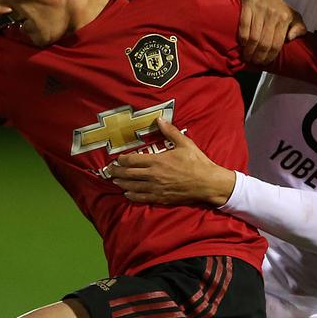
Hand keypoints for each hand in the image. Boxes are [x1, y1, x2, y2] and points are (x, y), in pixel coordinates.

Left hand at [106, 119, 235, 205]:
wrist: (207, 183)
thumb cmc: (197, 162)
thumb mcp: (185, 143)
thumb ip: (170, 131)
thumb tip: (160, 119)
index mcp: (157, 161)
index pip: (133, 160)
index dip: (122, 160)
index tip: (117, 159)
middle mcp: (153, 175)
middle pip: (128, 174)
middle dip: (116, 172)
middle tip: (109, 171)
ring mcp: (156, 188)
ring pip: (132, 187)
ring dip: (121, 184)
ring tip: (114, 181)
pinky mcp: (160, 198)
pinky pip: (142, 198)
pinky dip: (132, 196)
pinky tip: (127, 194)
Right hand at [237, 0, 306, 64]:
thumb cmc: (277, 7)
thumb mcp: (292, 16)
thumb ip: (299, 28)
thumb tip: (292, 38)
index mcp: (284, 17)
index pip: (276, 44)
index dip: (269, 56)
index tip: (264, 63)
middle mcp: (273, 13)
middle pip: (264, 43)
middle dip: (258, 56)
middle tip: (255, 61)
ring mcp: (259, 9)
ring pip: (253, 38)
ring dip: (249, 51)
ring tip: (247, 56)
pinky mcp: (247, 5)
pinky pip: (244, 27)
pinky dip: (242, 39)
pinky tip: (243, 44)